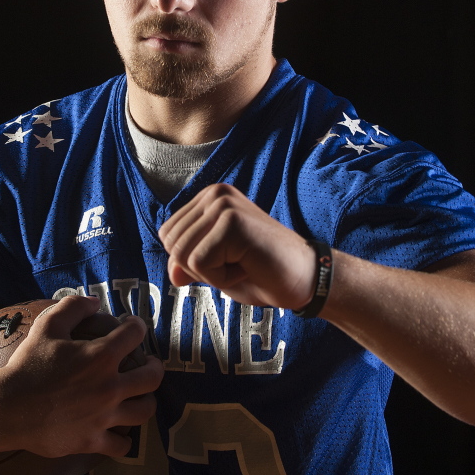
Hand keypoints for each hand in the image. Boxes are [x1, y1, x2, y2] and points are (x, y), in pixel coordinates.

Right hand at [0, 295, 163, 458]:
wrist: (7, 408)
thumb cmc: (27, 365)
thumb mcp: (47, 326)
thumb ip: (73, 307)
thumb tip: (95, 302)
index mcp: (101, 356)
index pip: (136, 334)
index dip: (137, 326)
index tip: (132, 327)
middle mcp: (110, 386)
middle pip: (153, 376)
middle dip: (155, 366)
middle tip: (149, 363)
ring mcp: (104, 416)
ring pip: (145, 410)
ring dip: (147, 400)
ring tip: (140, 396)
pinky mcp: (92, 440)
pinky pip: (121, 446)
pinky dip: (123, 440)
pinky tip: (119, 433)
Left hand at [159, 183, 315, 308]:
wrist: (305, 280)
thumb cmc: (262, 273)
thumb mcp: (215, 269)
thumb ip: (189, 264)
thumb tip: (171, 273)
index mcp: (208, 198)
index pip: (168, 236)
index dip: (192, 262)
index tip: (228, 259)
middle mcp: (214, 194)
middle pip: (172, 245)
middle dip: (200, 268)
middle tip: (238, 263)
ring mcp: (223, 204)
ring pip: (183, 255)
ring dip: (212, 274)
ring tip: (243, 264)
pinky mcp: (232, 221)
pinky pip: (200, 263)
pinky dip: (221, 278)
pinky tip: (248, 267)